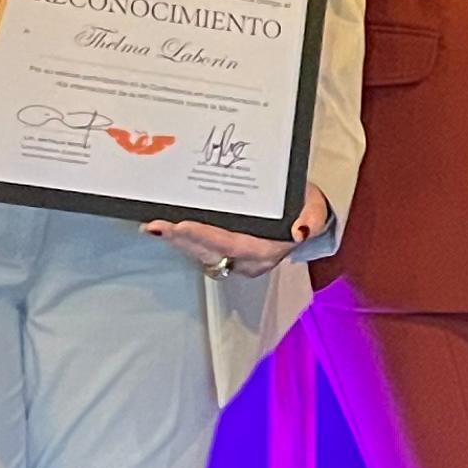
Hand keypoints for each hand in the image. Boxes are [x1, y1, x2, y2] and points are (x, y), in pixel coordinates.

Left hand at [146, 186, 332, 283]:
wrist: (304, 216)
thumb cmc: (305, 207)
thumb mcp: (315, 208)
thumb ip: (312, 219)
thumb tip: (299, 231)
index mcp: (268, 250)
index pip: (234, 245)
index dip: (207, 236)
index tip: (184, 224)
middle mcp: (248, 260)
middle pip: (211, 251)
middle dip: (183, 238)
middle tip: (158, 225)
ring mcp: (235, 259)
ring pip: (201, 252)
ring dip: (176, 240)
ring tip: (152, 226)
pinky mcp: (224, 252)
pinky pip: (199, 248)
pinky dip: (179, 239)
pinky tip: (160, 228)